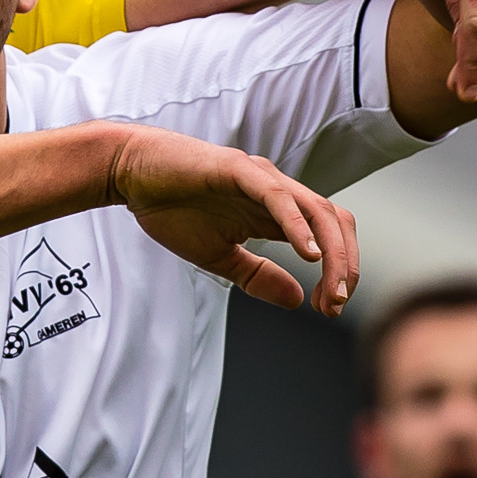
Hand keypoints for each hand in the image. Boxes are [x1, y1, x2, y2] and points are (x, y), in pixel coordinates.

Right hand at [110, 126, 357, 316]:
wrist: (131, 173)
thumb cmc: (171, 208)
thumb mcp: (218, 257)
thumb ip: (257, 276)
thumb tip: (298, 300)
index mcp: (276, 212)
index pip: (326, 238)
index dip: (339, 272)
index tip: (330, 308)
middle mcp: (278, 191)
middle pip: (334, 223)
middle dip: (345, 265)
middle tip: (336, 305)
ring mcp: (261, 177)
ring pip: (316, 211)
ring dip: (332, 252)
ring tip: (332, 287)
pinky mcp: (239, 169)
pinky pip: (278, 197)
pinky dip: (297, 226)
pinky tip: (307, 255)